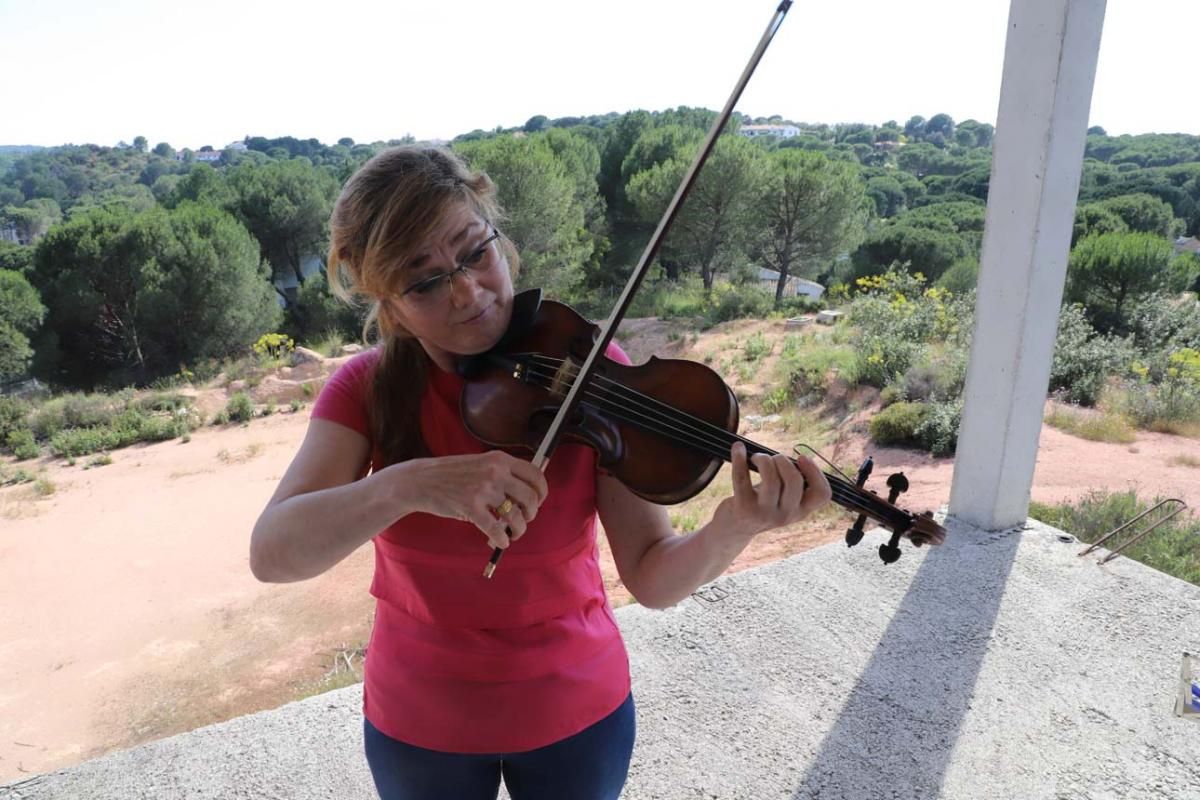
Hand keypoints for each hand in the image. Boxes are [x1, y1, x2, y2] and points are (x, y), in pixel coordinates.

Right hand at [386, 451, 548, 548]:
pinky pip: (497, 530)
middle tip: (524, 519)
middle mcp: (495, 472)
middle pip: (531, 498)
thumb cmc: (451, 475)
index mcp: (499, 459)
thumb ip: (503, 474)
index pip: (535, 474)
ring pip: (516, 517)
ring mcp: (483, 490)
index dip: (542, 492)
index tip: (538, 501)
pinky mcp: (471, 508)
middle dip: (531, 514)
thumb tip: (528, 494)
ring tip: (512, 533)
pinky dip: (502, 540)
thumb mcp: (480, 464)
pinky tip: (499, 541)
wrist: (421, 481)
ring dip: (519, 530)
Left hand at [718, 442, 831, 537]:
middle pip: (794, 481)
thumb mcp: (783, 499)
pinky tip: (738, 448)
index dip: (815, 472)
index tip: (801, 458)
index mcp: (801, 511)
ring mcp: (765, 513)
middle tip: (773, 458)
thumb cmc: (762, 503)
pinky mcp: (743, 508)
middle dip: (783, 460)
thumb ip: (792, 482)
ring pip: (771, 479)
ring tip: (756, 457)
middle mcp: (786, 515)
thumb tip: (794, 456)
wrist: (735, 528)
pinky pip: (742, 478)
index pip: (822, 494)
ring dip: (764, 459)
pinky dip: (739, 459)